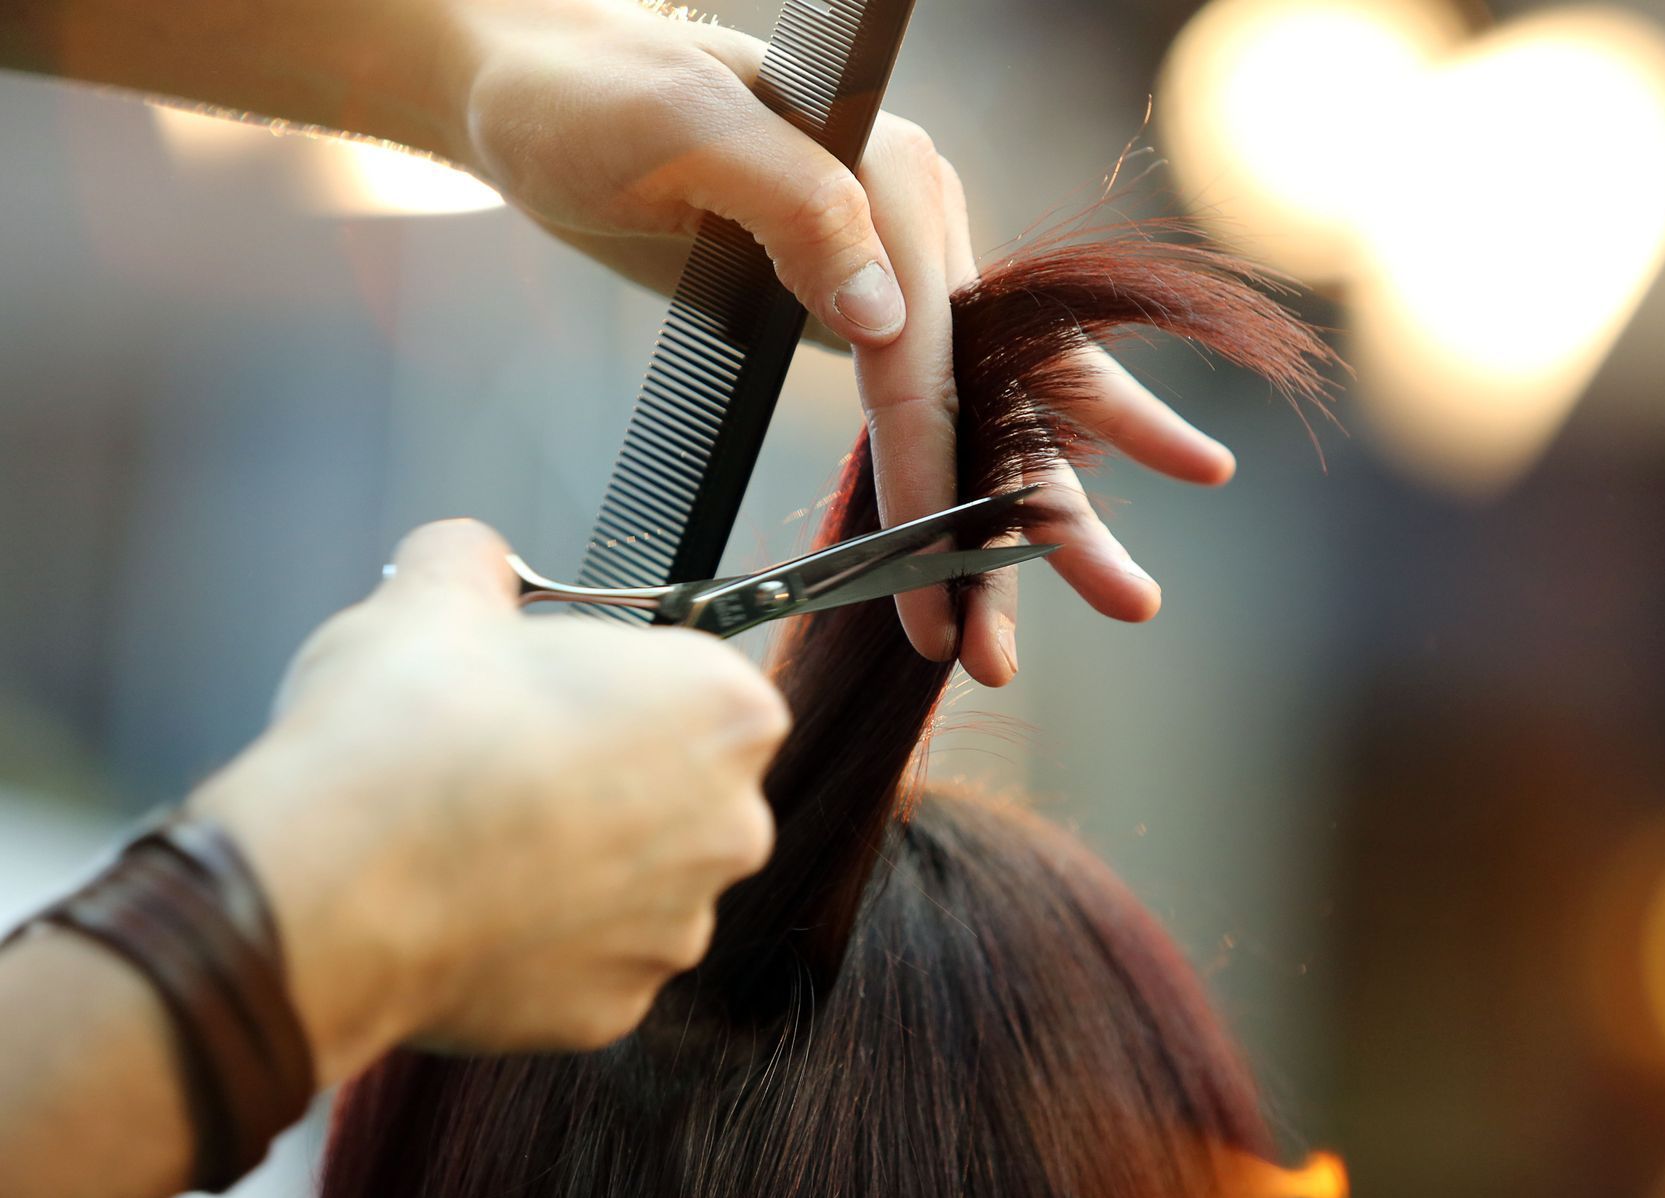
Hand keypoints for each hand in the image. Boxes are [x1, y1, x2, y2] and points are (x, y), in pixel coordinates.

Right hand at [189, 520, 787, 1083]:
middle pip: (681, 787)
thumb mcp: (432, 596)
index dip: (623, 681)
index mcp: (724, 710)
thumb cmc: (402, 741)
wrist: (327, 890)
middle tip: (512, 760)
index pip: (702, 683)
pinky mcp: (615, 1008)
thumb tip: (468, 556)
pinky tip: (471, 904)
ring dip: (577, 861)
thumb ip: (474, 560)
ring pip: (636, 880)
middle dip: (609, 775)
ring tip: (478, 836)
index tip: (561, 688)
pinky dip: (539, 938)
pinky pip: (586, 959)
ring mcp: (677, 928)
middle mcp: (731, 826)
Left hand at [442, 0, 1237, 684]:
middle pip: (1008, 384)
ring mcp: (894, 271)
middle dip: (1055, 510)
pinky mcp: (854, 310)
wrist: (534, 88)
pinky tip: (984, 564)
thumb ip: (795, 204)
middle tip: (1130, 603)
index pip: (929, 348)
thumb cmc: (590, 96)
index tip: (940, 571)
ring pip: (981, 414)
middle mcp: (916, 223)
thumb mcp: (678, 127)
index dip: (939, 469)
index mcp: (892, 173)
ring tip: (1027, 641)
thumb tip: (882, 315)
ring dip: (1017, 529)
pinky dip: (953, 497)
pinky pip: (924, 413)